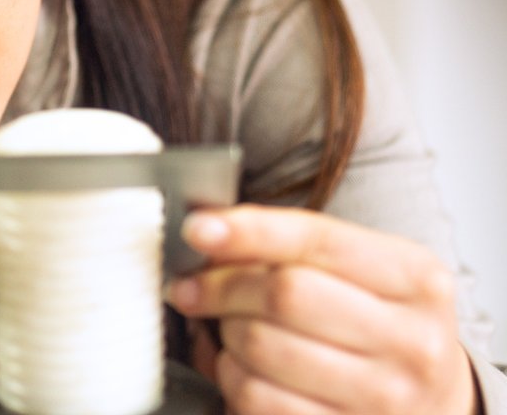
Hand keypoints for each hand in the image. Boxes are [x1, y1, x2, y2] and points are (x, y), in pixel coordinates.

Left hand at [167, 204, 477, 414]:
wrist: (429, 402)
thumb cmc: (376, 324)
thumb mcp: (359, 272)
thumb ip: (291, 248)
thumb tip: (208, 235)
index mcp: (416, 279)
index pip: (316, 240)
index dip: (248, 231)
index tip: (197, 229)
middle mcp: (410, 340)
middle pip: (284, 294)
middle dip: (223, 286)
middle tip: (199, 288)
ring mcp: (384, 397)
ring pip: (261, 348)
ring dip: (224, 334)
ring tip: (229, 330)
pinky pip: (258, 399)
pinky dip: (231, 379)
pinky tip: (243, 370)